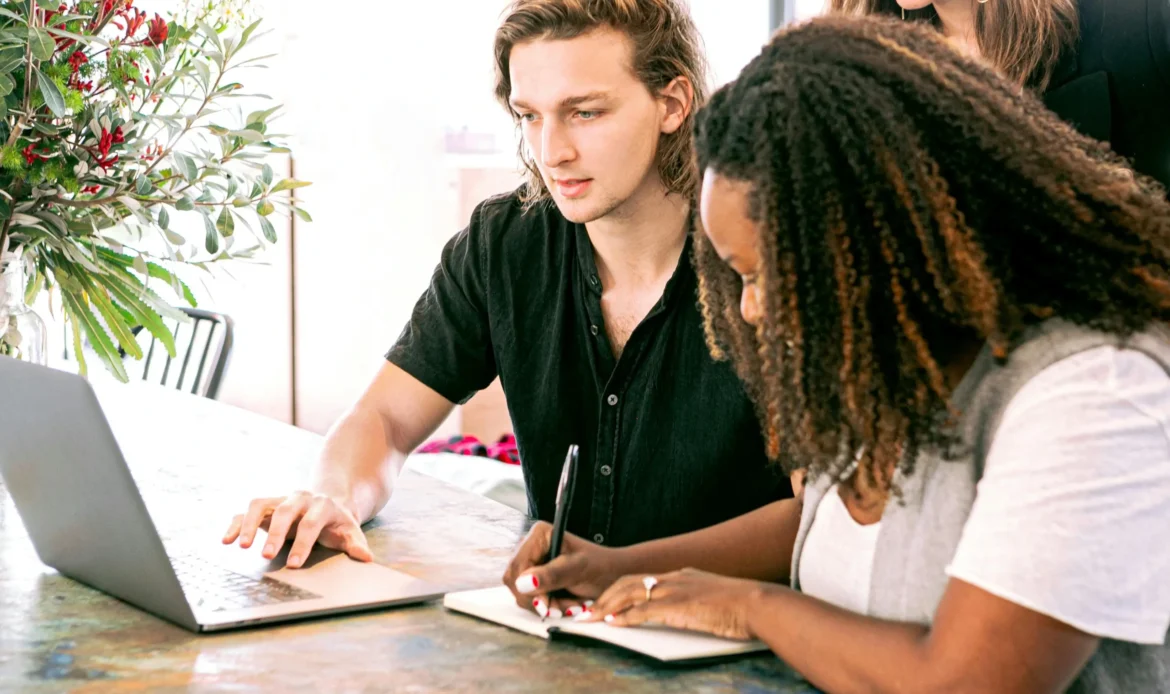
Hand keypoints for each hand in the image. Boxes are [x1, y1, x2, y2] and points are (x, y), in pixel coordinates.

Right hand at [222, 491, 373, 567]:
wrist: (328, 503)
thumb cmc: (338, 523)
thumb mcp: (350, 532)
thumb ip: (356, 545)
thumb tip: (366, 558)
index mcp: (322, 505)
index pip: (311, 523)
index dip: (302, 543)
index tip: (293, 564)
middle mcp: (299, 498)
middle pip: (285, 512)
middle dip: (275, 534)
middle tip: (266, 556)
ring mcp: (280, 500)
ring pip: (260, 505)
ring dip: (250, 525)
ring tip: (242, 547)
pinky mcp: (266, 506)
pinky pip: (247, 511)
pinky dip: (236, 524)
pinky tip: (226, 540)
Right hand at [503, 521, 628, 618]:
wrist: (614, 575)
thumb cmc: (600, 567)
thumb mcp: (578, 570)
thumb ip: (551, 575)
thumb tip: (523, 583)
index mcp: (539, 535)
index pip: (517, 566)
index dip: (527, 588)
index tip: (545, 604)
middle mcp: (530, 546)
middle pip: (514, 581)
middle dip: (538, 599)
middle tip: (563, 609)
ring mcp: (531, 563)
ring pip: (521, 593)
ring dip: (546, 605)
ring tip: (571, 606)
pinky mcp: (535, 578)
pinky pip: (530, 598)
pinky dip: (548, 606)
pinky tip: (566, 606)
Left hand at [583, 568, 765, 640]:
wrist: (759, 604)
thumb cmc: (744, 607)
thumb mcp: (713, 599)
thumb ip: (696, 602)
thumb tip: (688, 613)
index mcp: (683, 576)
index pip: (643, 579)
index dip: (621, 590)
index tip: (607, 601)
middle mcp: (675, 578)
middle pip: (629, 582)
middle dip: (606, 596)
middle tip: (589, 610)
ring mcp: (676, 590)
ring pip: (630, 593)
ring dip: (607, 606)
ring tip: (591, 618)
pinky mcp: (678, 606)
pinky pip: (643, 610)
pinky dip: (625, 617)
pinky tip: (613, 624)